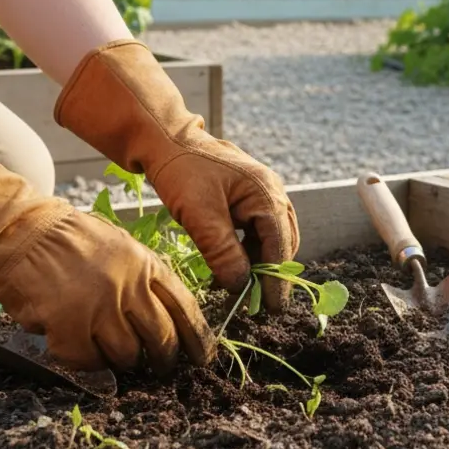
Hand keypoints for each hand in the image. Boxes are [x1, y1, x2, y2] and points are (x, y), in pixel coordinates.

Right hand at [0, 108, 215, 372]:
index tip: (202, 357)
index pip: (185, 309)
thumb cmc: (70, 241)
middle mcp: (128, 286)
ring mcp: (98, 307)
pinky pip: (87, 362)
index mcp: (146, 265)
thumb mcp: (121, 246)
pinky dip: (84, 362)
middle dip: (162, 359)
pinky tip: (76, 348)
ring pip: (126, 356)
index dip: (197, 339)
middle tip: (156, 366)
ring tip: (107, 350)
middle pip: (160, 339)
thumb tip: (168, 318)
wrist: (21, 231)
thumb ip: (145, 278)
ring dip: (120, 360)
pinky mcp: (68, 326)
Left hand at [55, 40, 299, 311]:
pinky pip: (257, 228)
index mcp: (266, 194)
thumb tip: (240, 286)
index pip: (281, 247)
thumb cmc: (182, 173)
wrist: (166, 140)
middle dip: (269, 272)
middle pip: (282, 243)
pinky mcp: (249, 194)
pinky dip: (247, 249)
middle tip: (252, 302)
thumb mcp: (200, 217)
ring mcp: (263, 191)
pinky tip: (227, 263)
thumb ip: (224, 253)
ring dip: (256, 262)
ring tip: (235, 286)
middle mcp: (272, 192)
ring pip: (270, 237)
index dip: (276, 281)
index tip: (273, 308)